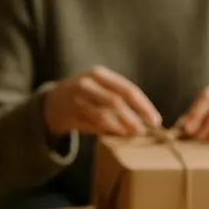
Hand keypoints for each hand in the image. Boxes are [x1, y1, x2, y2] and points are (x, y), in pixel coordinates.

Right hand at [43, 66, 161, 137]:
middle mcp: (87, 83)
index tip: (155, 121)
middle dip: (133, 117)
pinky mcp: (70, 114)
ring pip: (104, 114)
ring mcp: (77, 99)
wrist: (53, 102)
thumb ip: (120, 99)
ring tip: (133, 134)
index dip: (144, 106)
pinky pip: (93, 124)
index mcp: (99, 74)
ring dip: (121, 126)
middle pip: (116, 101)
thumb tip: (146, 120)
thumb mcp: (101, 89)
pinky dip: (107, 130)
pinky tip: (116, 134)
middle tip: (144, 131)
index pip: (127, 89)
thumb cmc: (85, 96)